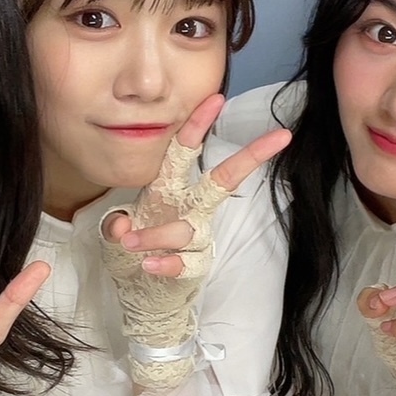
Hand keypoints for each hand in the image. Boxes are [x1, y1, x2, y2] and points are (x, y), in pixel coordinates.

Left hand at [101, 93, 289, 387]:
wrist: (144, 298)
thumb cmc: (134, 252)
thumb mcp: (116, 233)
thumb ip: (117, 224)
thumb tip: (121, 224)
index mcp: (170, 189)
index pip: (185, 151)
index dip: (198, 124)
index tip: (216, 97)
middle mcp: (190, 209)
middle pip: (223, 180)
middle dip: (250, 157)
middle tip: (278, 138)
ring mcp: (197, 237)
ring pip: (188, 228)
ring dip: (159, 234)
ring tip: (131, 244)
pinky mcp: (197, 266)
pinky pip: (186, 262)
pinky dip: (166, 262)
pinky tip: (150, 264)